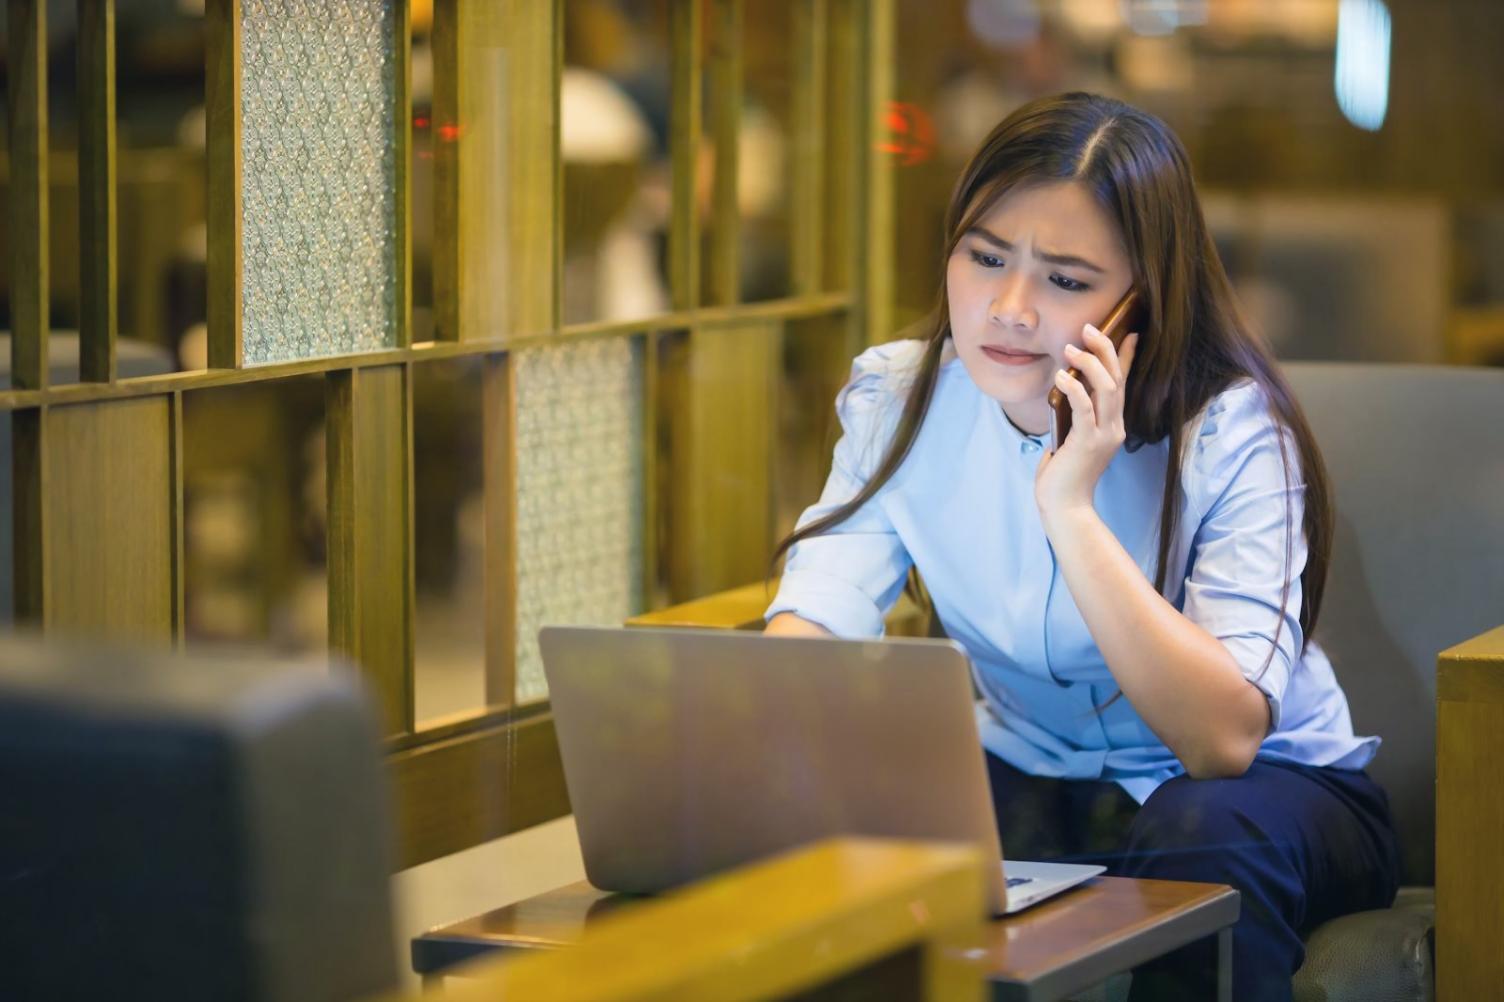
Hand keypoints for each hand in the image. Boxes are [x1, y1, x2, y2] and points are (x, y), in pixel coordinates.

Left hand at [1034, 325, 1139, 524]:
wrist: (1065, 506)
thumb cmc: (1063, 474)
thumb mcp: (1071, 438)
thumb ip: (1076, 416)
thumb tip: (1067, 389)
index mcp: (1113, 425)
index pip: (1123, 384)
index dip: (1126, 357)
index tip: (1130, 333)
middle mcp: (1114, 427)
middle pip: (1117, 379)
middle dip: (1105, 349)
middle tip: (1089, 329)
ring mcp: (1104, 434)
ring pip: (1106, 388)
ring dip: (1089, 363)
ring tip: (1070, 348)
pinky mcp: (1087, 442)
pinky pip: (1084, 406)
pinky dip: (1074, 387)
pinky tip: (1061, 375)